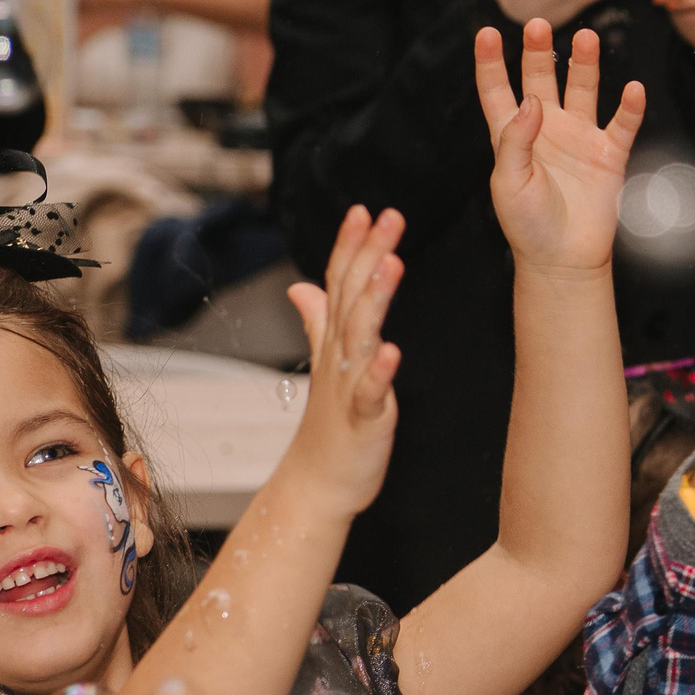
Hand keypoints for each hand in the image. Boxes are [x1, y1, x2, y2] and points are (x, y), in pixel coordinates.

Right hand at [282, 205, 405, 521]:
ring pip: (359, 336)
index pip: (339, 284)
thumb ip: (317, 322)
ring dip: (374, 299)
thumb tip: (302, 285)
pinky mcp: (362, 419)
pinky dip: (379, 371)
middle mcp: (339, 358)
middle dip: (368, 255)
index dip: (350, 247)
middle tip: (386, 216)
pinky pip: (369, 393)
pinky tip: (391, 349)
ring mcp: (349, 387)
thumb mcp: (327, 366)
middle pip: (351, 298)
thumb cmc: (330, 427)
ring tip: (392, 263)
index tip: (364, 209)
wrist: (318, 484)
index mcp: (335, 343)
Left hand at [475, 20, 646, 273]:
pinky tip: (632, 88)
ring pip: (582, 90)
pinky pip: (622, 124)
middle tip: (539, 24)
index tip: (486, 33)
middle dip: (538, 51)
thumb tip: (532, 100)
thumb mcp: (507, 182)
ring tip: (586, 37)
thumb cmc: (527, 225)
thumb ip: (515, 139)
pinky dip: (629, 107)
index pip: (497, 90)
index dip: (490, 62)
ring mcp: (579, 139)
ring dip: (584, 64)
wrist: (564, 259)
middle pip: (540, 79)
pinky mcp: (608, 155)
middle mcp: (546, 129)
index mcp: (513, 135)